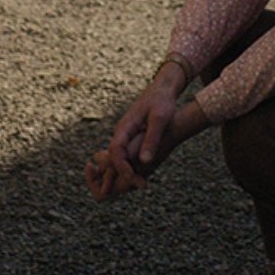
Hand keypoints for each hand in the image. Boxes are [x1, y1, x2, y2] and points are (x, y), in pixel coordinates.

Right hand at [84, 63, 208, 201]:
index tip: (134, 178)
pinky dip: (131, 167)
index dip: (122, 167)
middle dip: (121, 175)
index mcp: (125, 127)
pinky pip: (126, 156)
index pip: (115, 151)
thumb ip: (152, 138)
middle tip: (140, 185)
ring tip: (142, 184)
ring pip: (118, 159)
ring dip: (126, 173)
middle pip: (112, 158)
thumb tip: (145, 161)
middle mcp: (121, 133)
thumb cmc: (162, 101)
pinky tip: (144, 175)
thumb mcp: (160, 118)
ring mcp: (125, 136)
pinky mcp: (131, 138)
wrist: (162, 89)